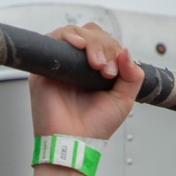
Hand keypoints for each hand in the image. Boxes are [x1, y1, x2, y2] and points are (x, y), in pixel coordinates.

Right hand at [30, 23, 142, 141]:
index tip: (114, 71)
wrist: (74, 143)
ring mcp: (60, 66)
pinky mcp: (44, 70)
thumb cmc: (94, 128)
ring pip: (75, 33)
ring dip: (90, 42)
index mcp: (94, 71)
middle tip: (105, 69)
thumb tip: (126, 53)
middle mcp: (76, 66)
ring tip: (96, 64)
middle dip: (104, 45)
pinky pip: (54, 39)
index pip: (104, 42)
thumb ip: (132, 76)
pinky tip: (79, 46)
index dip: (113, 49)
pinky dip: (68, 36)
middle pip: (91, 33)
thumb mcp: (123, 100)